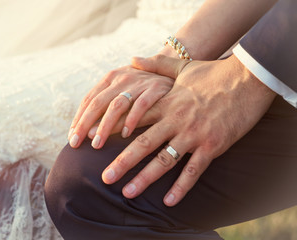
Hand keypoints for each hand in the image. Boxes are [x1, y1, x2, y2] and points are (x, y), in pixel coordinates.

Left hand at [68, 63, 182, 148]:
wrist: (175, 68)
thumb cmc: (144, 86)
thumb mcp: (125, 87)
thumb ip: (108, 100)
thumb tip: (84, 125)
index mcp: (112, 77)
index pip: (89, 99)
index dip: (78, 119)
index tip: (71, 138)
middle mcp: (122, 78)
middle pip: (98, 103)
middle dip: (85, 124)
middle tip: (76, 144)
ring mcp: (139, 82)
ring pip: (116, 105)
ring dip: (105, 126)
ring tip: (97, 144)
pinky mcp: (157, 88)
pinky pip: (141, 105)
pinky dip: (133, 119)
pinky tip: (127, 135)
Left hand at [101, 54, 276, 206]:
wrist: (248, 78)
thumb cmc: (214, 74)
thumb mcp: (182, 66)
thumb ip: (156, 64)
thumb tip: (132, 58)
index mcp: (166, 103)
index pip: (133, 118)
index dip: (112, 128)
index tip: (93, 139)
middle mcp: (175, 120)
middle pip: (143, 143)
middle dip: (122, 162)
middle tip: (105, 178)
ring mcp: (193, 134)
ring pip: (164, 160)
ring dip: (145, 178)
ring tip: (127, 192)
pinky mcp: (212, 145)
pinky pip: (194, 170)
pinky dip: (181, 186)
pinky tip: (169, 201)